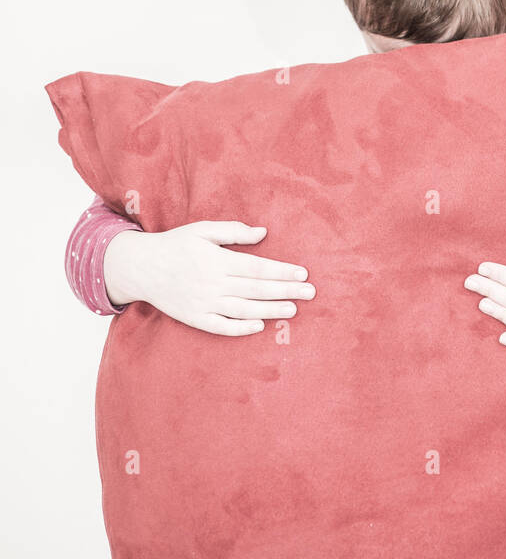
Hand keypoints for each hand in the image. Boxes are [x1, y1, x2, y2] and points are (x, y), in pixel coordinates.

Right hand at [104, 220, 314, 335]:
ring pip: (243, 310)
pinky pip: (221, 327)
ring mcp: (203, 304)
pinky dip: (241, 328)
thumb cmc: (176, 244)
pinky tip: (259, 326)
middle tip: (310, 293)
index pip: (257, 268)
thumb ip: (233, 231)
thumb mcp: (202, 229)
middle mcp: (212, 284)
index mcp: (217, 260)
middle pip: (255, 290)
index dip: (281, 271)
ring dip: (270, 310)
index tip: (303, 274)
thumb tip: (263, 233)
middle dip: (285, 291)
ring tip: (292, 310)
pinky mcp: (195, 318)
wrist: (141, 267)